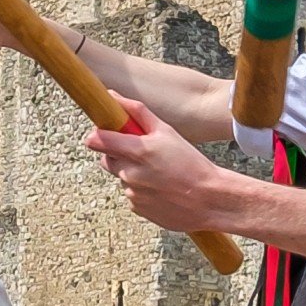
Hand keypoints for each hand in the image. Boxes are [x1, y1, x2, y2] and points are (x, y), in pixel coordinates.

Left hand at [86, 104, 240, 234]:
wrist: (209, 199)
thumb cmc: (191, 163)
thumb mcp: (167, 131)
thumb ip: (137, 112)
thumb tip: (113, 96)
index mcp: (138, 151)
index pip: (98, 140)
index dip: (96, 135)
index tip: (100, 132)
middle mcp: (130, 174)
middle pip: (107, 159)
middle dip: (118, 153)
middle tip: (140, 152)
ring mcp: (132, 193)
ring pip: (122, 177)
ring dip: (133, 172)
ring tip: (159, 173)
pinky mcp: (137, 208)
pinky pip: (132, 194)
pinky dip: (141, 189)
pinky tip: (161, 188)